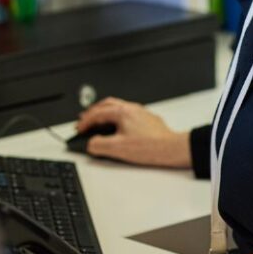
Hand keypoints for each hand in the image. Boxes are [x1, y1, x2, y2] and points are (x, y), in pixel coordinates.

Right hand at [75, 98, 191, 167]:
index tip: (79, 129)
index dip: (85, 122)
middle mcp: (131, 108)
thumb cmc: (151, 147)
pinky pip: (127, 113)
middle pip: (106, 104)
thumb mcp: (118, 149)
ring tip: (98, 121)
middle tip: (84, 120)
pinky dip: (116, 117)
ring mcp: (140, 112)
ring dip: (105, 113)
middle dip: (93, 112)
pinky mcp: (147, 119)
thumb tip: (91, 144)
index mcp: (122, 112)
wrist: (173, 149)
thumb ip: (99, 145)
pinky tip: (118, 126)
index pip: (97, 114)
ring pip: (117, 107)